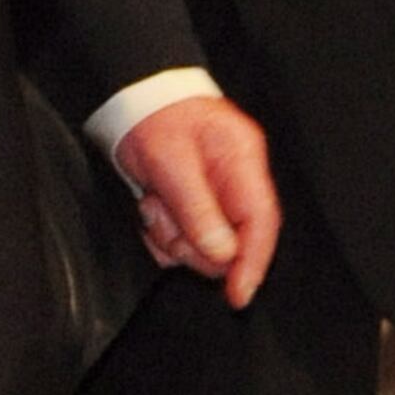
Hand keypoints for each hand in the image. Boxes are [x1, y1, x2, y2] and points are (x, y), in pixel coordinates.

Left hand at [119, 92, 279, 308]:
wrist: (132, 100)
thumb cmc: (154, 117)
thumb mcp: (171, 163)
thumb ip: (198, 209)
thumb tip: (223, 253)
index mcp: (242, 161)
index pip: (262, 222)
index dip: (253, 263)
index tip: (239, 294)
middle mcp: (236, 182)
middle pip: (234, 244)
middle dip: (194, 244)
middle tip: (163, 220)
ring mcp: (218, 196)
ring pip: (207, 247)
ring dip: (174, 237)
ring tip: (155, 206)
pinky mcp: (199, 207)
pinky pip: (187, 241)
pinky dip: (165, 236)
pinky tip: (154, 211)